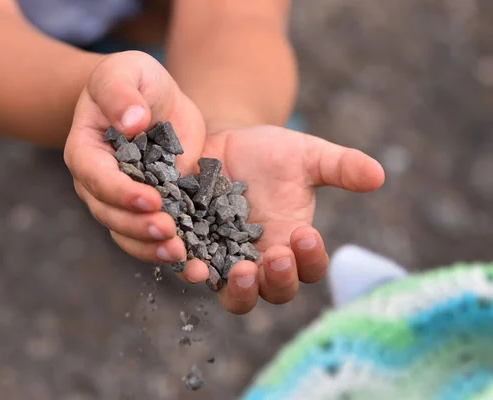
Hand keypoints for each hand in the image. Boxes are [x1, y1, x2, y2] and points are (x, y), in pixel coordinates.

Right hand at [64, 51, 205, 266]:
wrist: (155, 101)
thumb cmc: (135, 81)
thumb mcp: (127, 71)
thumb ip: (122, 93)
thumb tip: (130, 122)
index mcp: (86, 150)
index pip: (95, 177)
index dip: (120, 192)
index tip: (151, 199)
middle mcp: (96, 182)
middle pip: (109, 213)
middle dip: (138, 226)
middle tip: (169, 233)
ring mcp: (120, 200)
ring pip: (126, 233)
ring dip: (151, 247)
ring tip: (181, 254)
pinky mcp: (146, 209)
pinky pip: (149, 236)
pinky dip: (166, 249)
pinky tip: (190, 258)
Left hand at [183, 125, 384, 313]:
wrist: (225, 144)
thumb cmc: (272, 154)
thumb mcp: (306, 155)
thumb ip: (340, 166)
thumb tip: (379, 174)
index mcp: (293, 243)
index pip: (309, 268)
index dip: (309, 259)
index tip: (304, 234)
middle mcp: (262, 260)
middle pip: (274, 291)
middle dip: (278, 280)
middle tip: (275, 257)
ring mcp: (227, 259)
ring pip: (236, 295)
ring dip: (240, 290)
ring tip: (240, 271)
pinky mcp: (196, 250)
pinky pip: (196, 272)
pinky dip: (196, 273)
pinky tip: (194, 265)